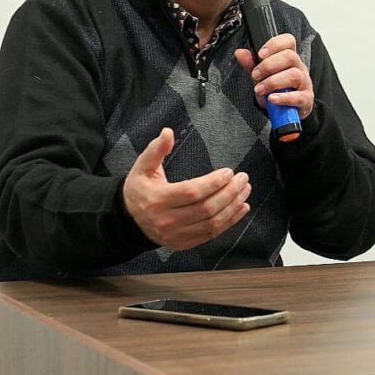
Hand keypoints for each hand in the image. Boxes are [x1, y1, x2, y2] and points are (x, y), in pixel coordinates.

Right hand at [123, 128, 251, 250]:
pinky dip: (230, 221)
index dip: (214, 182)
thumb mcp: (143, 167)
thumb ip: (156, 149)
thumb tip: (167, 132)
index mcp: (158, 200)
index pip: (192, 192)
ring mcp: (176, 235)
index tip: (229, 172)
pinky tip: (241, 208)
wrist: (129, 220)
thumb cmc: (140, 189)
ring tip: (245, 191)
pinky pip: (212, 234)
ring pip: (212, 223)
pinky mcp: (183, 243)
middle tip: (243, 179)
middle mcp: (167, 220)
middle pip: (206, 208)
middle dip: (230, 192)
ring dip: (233, 206)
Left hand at [235, 33, 313, 118]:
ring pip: (294, 75)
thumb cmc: (276, 90)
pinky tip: (272, 99)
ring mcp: (305, 83)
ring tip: (260, 90)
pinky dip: (283, 98)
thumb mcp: (262, 77)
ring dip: (273, 82)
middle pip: (290, 57)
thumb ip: (251, 64)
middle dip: (268, 66)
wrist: (286, 112)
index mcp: (289, 59)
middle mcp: (299, 68)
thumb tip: (240, 52)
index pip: (288, 42)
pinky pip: (298, 97)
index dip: (274, 44)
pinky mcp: (306, 99)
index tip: (260, 54)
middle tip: (255, 75)